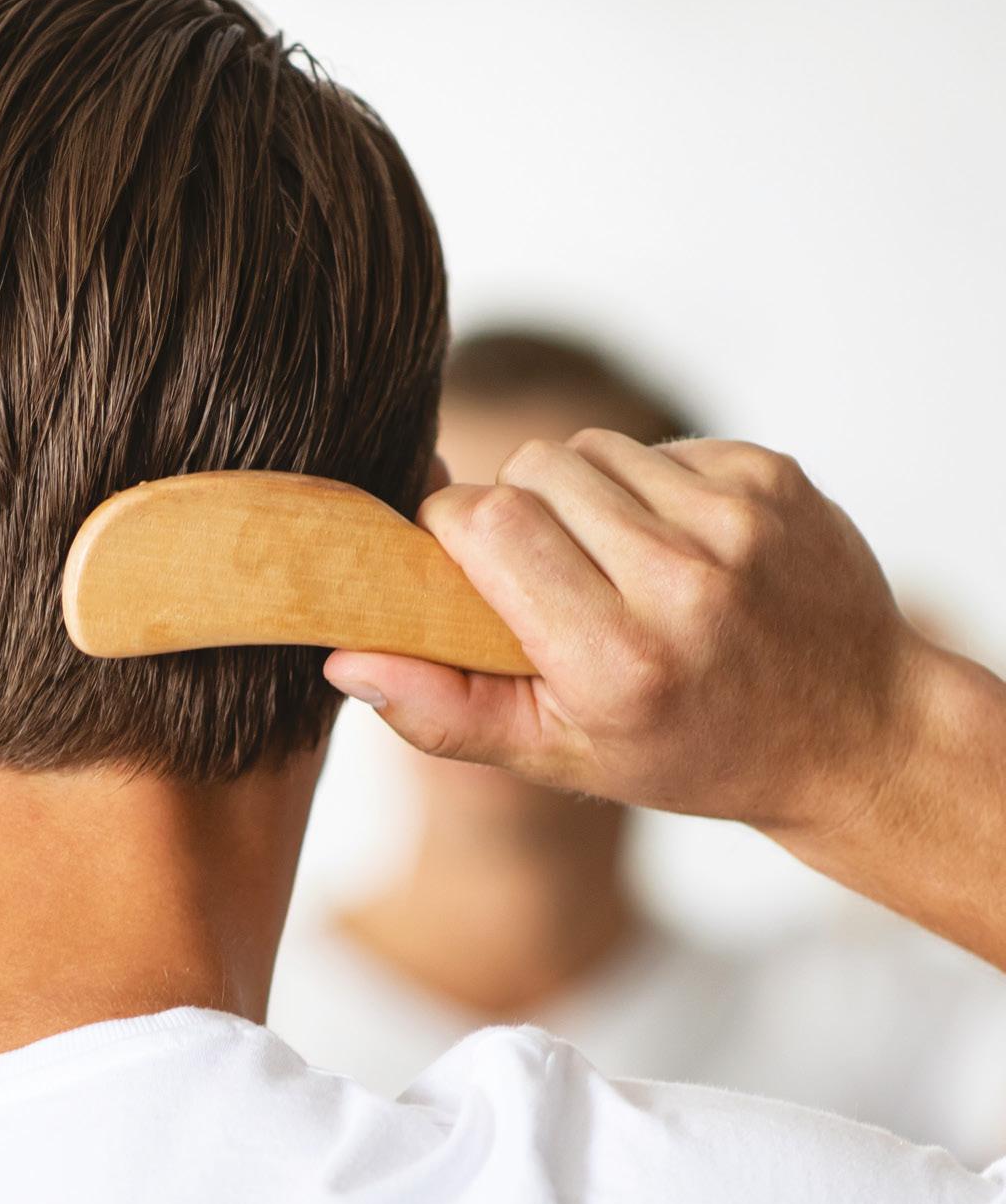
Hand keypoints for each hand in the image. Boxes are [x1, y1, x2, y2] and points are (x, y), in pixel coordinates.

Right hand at [323, 430, 928, 837]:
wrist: (858, 729)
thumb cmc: (692, 749)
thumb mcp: (561, 757)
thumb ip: (445, 711)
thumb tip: (344, 659)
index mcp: (618, 659)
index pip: (486, 522)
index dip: (452, 534)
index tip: (461, 571)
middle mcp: (683, 580)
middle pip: (528, 472)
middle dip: (514, 511)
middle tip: (543, 576)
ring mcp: (737, 520)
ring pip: (587, 449)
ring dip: (577, 495)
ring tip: (609, 563)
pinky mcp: (771, 476)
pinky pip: (653, 447)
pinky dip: (644, 487)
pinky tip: (672, 547)